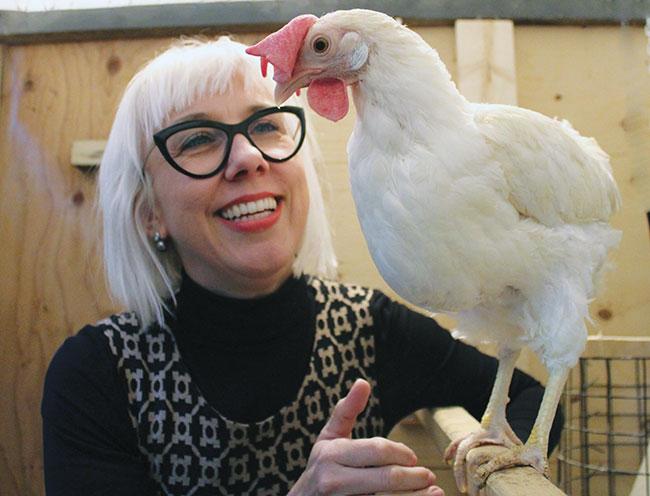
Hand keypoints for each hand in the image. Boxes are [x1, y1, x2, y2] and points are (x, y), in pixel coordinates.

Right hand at [288, 379, 444, 494]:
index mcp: (331, 454)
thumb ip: (346, 410)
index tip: (413, 457)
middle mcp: (333, 480)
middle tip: (428, 475)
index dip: (401, 453)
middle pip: (386, 477)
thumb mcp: (329, 437)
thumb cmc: (322, 467)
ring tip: (433, 491)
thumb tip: (363, 382)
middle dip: (413, 476)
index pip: (377, 450)